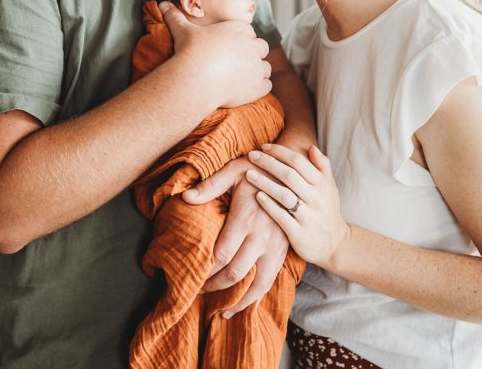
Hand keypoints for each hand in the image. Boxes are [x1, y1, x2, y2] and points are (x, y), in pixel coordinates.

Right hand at [161, 2, 270, 108]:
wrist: (194, 79)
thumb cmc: (190, 53)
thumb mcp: (183, 31)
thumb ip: (176, 17)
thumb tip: (162, 4)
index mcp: (239, 30)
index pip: (248, 33)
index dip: (240, 41)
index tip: (229, 50)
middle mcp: (252, 46)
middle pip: (261, 48)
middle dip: (252, 54)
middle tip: (236, 63)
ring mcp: (257, 67)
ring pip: (265, 67)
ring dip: (256, 72)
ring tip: (240, 78)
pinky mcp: (258, 86)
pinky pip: (266, 86)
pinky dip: (258, 88)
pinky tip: (244, 90)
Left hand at [181, 157, 289, 316]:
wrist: (295, 172)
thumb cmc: (259, 169)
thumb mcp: (234, 169)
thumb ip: (209, 185)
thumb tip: (186, 197)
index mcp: (246, 219)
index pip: (221, 255)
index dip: (205, 271)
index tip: (190, 277)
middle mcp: (262, 237)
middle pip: (236, 273)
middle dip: (215, 287)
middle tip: (197, 293)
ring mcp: (276, 246)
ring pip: (258, 284)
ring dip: (239, 301)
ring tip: (223, 312)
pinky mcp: (284, 251)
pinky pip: (271, 280)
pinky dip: (258, 296)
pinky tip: (247, 303)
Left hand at [245, 143, 350, 268]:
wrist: (336, 245)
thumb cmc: (328, 210)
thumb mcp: (330, 187)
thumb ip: (322, 166)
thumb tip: (311, 146)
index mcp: (323, 184)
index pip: (299, 161)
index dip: (280, 152)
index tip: (264, 147)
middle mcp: (316, 199)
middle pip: (289, 175)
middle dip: (268, 163)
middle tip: (251, 155)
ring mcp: (308, 217)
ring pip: (284, 195)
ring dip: (265, 183)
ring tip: (249, 174)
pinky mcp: (300, 234)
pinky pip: (282, 217)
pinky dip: (269, 206)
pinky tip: (257, 196)